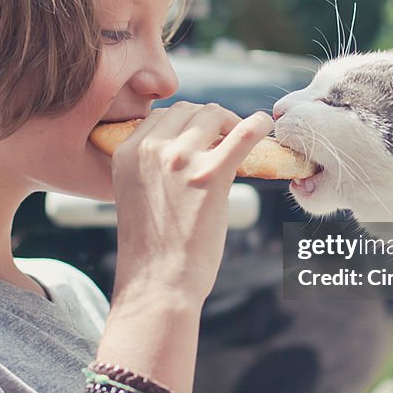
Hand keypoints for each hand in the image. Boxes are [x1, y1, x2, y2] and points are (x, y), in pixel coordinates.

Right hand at [109, 103, 274, 306]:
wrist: (159, 282)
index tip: (199, 137)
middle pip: (186, 110)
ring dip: (229, 123)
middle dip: (207, 120)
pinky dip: (257, 125)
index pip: (160, 116)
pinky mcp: (210, 174)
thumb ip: (150, 165)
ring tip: (238, 140)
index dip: (184, 123)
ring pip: (212, 115)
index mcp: (127, 152)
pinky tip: (265, 125)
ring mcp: (180, 159)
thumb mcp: (134, 193)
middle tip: (223, 138)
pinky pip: (243, 134)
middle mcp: (150, 150)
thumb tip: (186, 146)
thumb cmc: (152, 246)